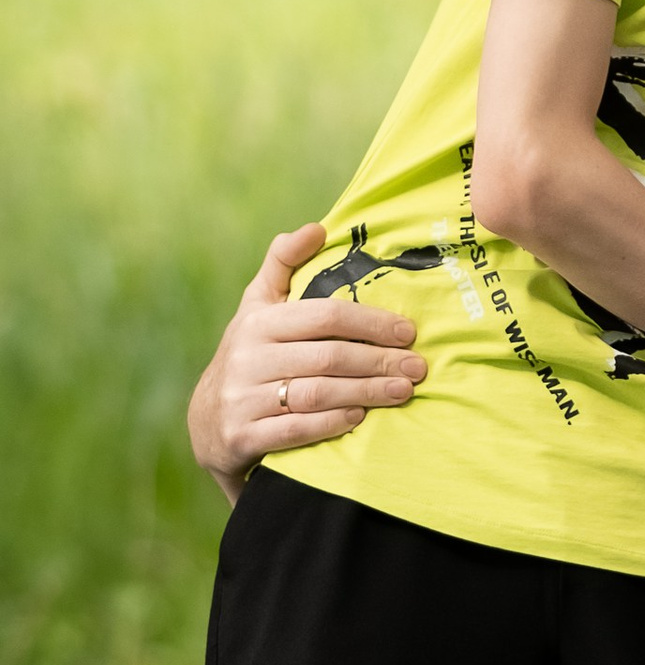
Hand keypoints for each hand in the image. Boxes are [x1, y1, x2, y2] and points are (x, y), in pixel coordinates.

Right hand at [187, 223, 426, 504]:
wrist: (206, 423)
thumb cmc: (250, 355)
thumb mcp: (257, 307)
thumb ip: (283, 264)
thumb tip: (317, 228)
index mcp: (257, 322)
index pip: (324, 315)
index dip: (370, 322)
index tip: (408, 331)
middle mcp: (247, 358)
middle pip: (327, 357)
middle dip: (379, 362)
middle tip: (418, 367)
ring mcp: (242, 399)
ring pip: (316, 394)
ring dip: (366, 393)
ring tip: (403, 391)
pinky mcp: (242, 436)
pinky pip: (295, 430)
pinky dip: (331, 423)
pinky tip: (361, 418)